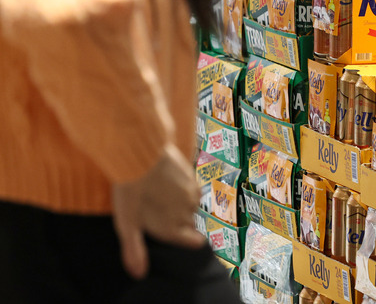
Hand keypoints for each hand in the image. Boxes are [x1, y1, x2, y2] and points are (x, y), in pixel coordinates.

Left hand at [112, 144, 205, 278]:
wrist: (140, 154)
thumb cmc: (130, 190)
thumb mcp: (126, 223)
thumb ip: (134, 249)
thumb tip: (139, 273)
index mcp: (173, 228)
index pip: (195, 242)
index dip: (191, 240)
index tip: (186, 237)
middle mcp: (187, 212)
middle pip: (189, 222)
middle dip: (178, 220)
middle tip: (159, 211)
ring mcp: (191, 194)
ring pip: (190, 204)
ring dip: (180, 203)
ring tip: (161, 194)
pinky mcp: (192, 175)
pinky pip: (191, 187)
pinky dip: (182, 187)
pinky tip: (168, 180)